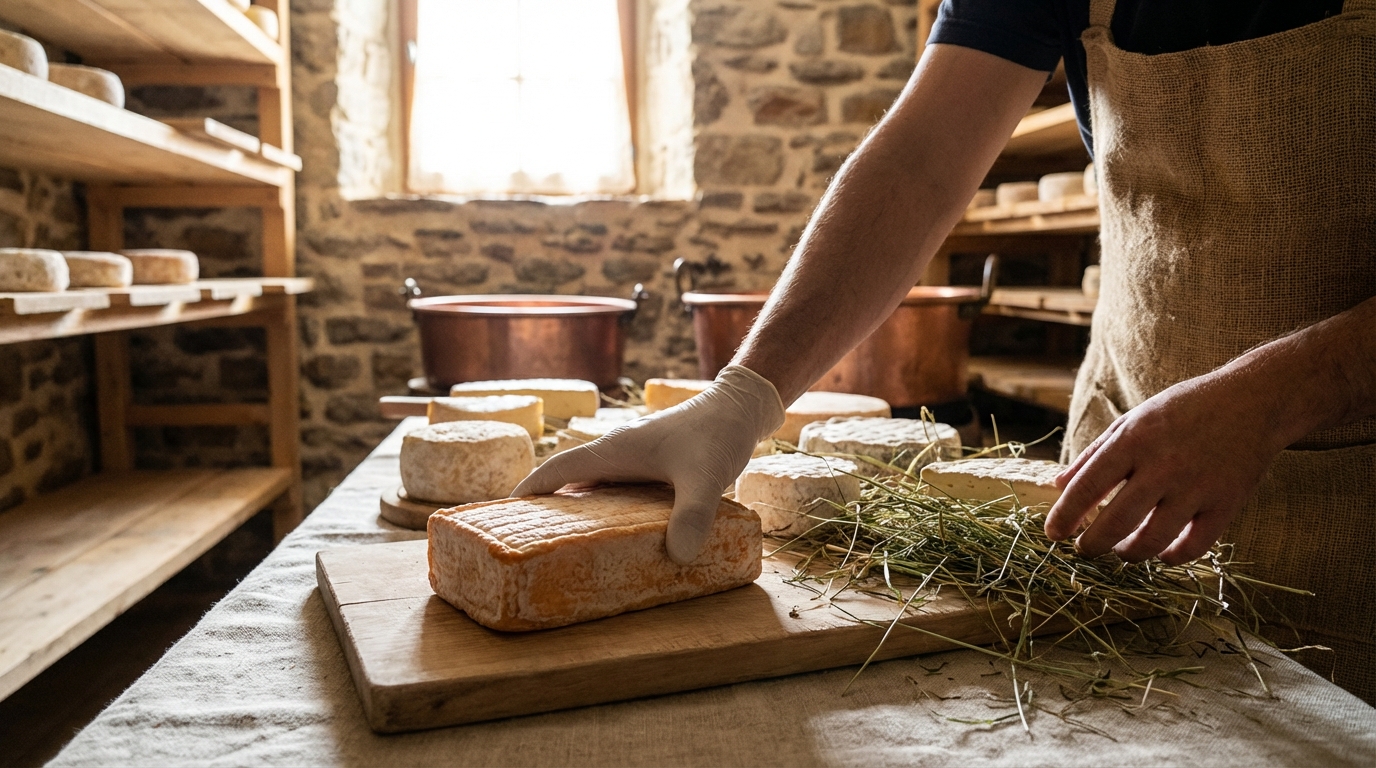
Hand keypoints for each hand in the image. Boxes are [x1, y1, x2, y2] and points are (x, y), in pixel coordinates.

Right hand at [511, 365, 784, 564]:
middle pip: (567, 481)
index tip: (500, 517)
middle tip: (528, 542)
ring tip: (565, 546)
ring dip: (576, 510)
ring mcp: (634, 459)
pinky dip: (606, 511)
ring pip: (592, 487)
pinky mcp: (652, 466)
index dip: (527, 493)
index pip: (555, 471)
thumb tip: (677, 557)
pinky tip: (616, 535)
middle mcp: (616, 454)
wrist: (741, 408)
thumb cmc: (717, 434)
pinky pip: (616, 490)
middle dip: (545, 508)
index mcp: (613, 452)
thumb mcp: (705, 478)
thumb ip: (691, 516)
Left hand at [1044, 369, 1291, 564]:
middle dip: (1091, 545)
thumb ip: (1094, 454)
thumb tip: (1059, 487)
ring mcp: (1197, 487)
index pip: (1087, 487)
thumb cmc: (1183, 410)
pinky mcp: (1226, 504)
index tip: (1053, 534)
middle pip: (1115, 522)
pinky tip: (1162, 551)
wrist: (1252, 401)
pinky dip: (1171, 557)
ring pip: (1152, 541)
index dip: (1064, 516)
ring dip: (1128, 554)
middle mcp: (1163, 465)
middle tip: (1084, 549)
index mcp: (1133, 440)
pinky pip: (1193, 547)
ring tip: (1121, 550)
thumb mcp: (1132, 420)